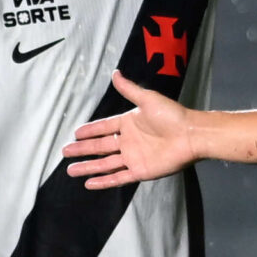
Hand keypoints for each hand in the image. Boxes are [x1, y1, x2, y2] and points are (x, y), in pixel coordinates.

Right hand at [63, 72, 197, 187]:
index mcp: (129, 123)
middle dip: (82, 150)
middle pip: (100, 147)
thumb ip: (129, 89)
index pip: (103, 128)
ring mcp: (133, 157)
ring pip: (105, 164)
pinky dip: (104, 181)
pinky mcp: (140, 171)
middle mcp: (129, 141)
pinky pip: (118, 178)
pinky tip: (89, 184)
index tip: (75, 133)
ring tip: (70, 170)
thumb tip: (115, 73)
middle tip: (64, 152)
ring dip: (88, 167)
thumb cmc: (172, 115)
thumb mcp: (147, 98)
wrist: (191, 135)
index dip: (89, 131)